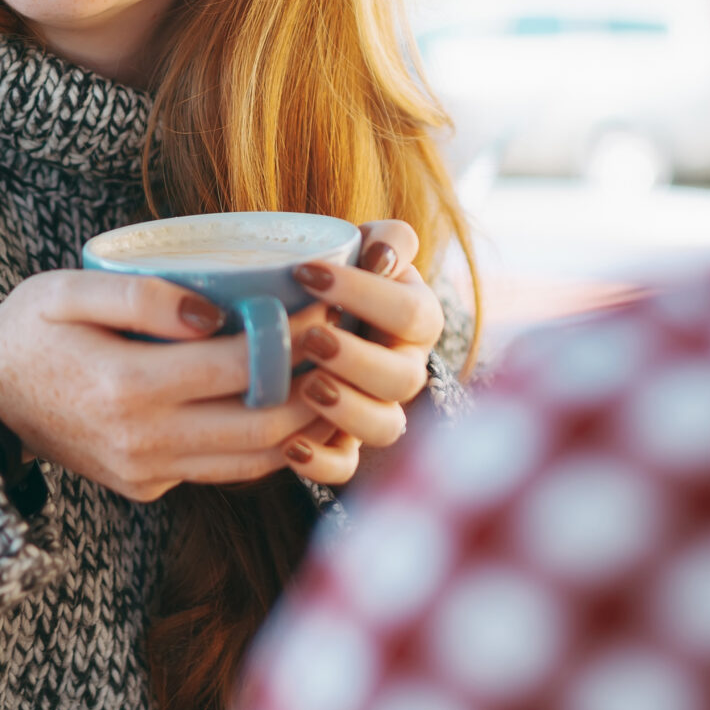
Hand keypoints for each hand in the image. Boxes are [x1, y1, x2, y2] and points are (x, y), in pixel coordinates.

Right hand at [0, 269, 331, 501]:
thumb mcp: (67, 290)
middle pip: (263, 426)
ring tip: (343, 379)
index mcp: (125, 387)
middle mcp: (142, 442)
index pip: (239, 366)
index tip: (332, 305)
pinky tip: (297, 409)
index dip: (296, 337)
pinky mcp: (147, 488)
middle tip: (353, 347)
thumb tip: (216, 312)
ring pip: (254, 461)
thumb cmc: (28, 328)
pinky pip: (225, 472)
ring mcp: (146, 473)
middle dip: (319, 387)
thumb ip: (142, 296)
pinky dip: (269, 446)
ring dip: (306, 424)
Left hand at [276, 219, 444, 485]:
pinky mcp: (346, 444)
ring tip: (308, 386)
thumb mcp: (368, 245)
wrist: (315, 311)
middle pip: (404, 379)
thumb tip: (382, 258)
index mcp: (418, 319)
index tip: (306, 273)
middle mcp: (406, 370)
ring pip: (386, 428)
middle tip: (312, 339)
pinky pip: (346, 468)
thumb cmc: (343, 271)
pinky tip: (291, 447)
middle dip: (358, 360)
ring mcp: (379, 410)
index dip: (363, 294)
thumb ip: (388, 240)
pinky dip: (321, 463)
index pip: (411, 313)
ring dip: (348, 410)